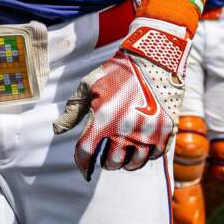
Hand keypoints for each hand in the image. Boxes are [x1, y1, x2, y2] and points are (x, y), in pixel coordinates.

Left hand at [55, 17, 186, 177]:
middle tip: (107, 155)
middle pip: (111, 163)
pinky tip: (141, 146)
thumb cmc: (118, 71)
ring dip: (126, 162)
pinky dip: (146, 155)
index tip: (84, 165)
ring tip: (123, 154)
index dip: (82, 163)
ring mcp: (147, 132)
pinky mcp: (166, 131)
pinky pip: (154, 155)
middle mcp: (125, 129)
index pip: (86, 153)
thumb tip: (58, 130)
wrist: (154, 58)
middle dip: (105, 161)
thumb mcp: (90, 85)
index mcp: (103, 118)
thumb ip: (73, 110)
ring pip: (134, 164)